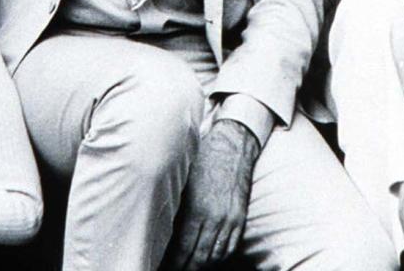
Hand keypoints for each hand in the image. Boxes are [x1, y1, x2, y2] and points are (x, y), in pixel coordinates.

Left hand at [165, 119, 260, 269]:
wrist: (232, 146)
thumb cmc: (202, 160)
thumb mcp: (183, 183)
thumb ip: (176, 209)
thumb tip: (164, 233)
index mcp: (196, 210)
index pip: (182, 249)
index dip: (173, 263)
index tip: (164, 266)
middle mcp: (215, 219)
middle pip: (199, 257)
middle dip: (185, 268)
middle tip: (174, 270)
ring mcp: (230, 220)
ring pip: (215, 256)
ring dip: (201, 265)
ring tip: (189, 267)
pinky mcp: (240, 218)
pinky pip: (229, 247)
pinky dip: (218, 257)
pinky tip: (208, 259)